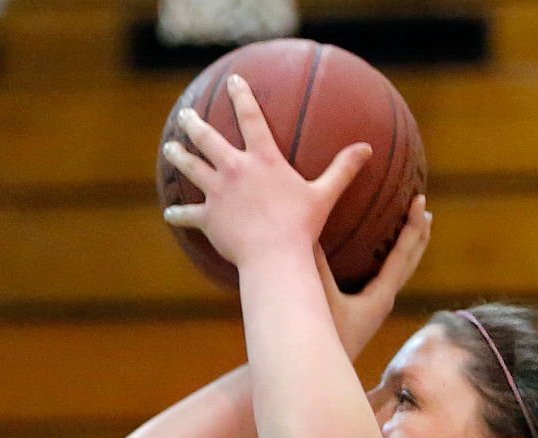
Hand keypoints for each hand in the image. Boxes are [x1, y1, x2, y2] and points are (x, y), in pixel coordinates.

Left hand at [162, 74, 372, 267]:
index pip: (250, 118)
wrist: (274, 256)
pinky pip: (188, 214)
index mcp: (263, 159)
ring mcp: (217, 192)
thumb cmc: (301, 227)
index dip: (242, 96)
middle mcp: (234, 169)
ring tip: (170, 148)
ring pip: (190, 168)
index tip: (233, 81)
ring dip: (178, 156)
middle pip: (207, 138)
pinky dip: (179, 214)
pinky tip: (170, 213)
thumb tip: (366, 149)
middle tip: (186, 115)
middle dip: (195, 124)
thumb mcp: (324, 195)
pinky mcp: (208, 218)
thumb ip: (342, 170)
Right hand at [314, 194, 432, 358]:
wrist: (318, 374)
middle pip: (410, 262)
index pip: (403, 254)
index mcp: (381, 297)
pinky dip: (386, 262)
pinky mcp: (364, 315)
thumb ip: (316, 264)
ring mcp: (376, 310)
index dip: (413, 226)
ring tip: (410, 228)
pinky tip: (375, 258)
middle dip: (418, 234)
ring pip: (398, 273)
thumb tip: (310, 229)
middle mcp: (384, 303)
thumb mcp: (318, 297)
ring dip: (406, 248)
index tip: (421, 202)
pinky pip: (381, 280)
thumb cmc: (321, 339)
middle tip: (424, 208)